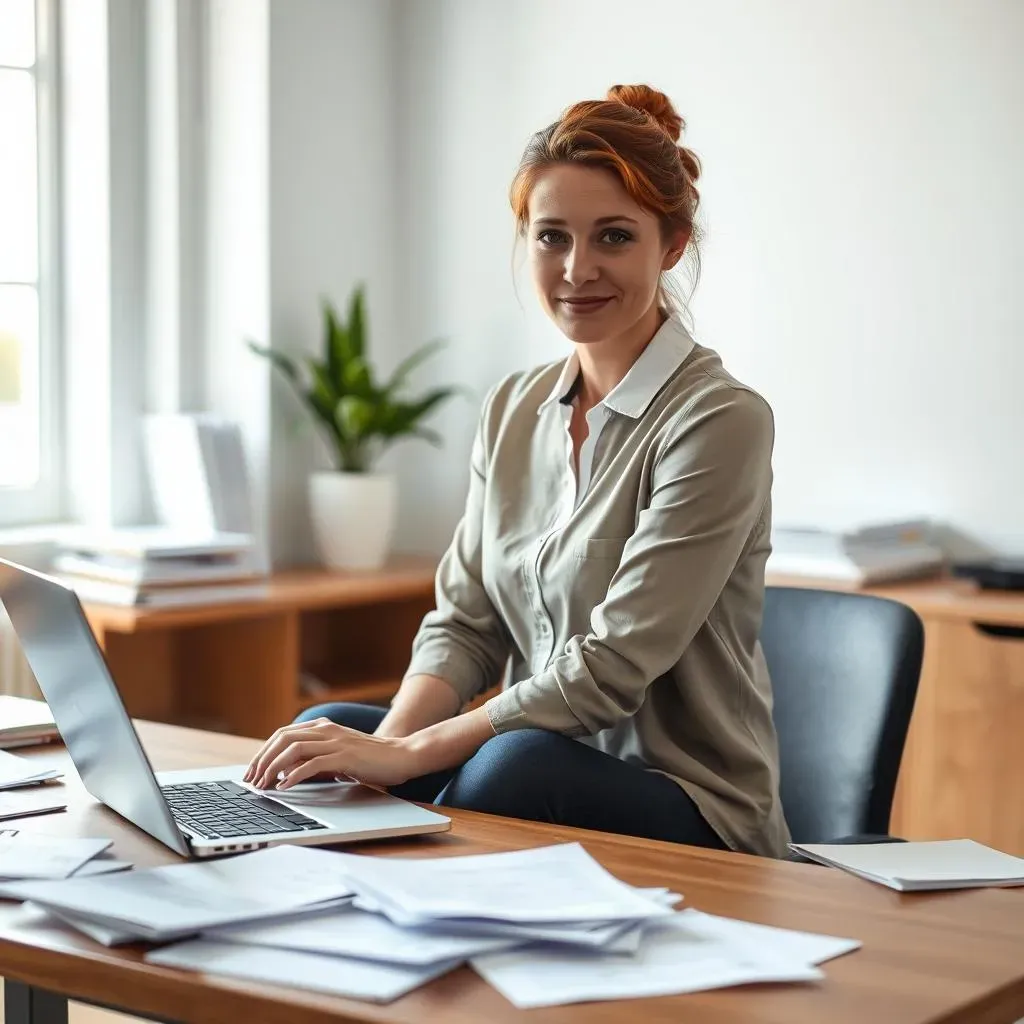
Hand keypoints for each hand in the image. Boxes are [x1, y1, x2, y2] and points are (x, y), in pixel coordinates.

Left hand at [242, 718, 421, 790]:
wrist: (403, 755)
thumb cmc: (372, 759)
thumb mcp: (339, 755)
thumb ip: (316, 758)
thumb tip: (286, 772)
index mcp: (324, 727)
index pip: (283, 734)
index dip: (264, 752)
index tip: (252, 771)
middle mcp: (327, 730)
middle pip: (283, 739)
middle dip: (262, 760)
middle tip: (252, 781)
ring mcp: (336, 741)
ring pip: (293, 749)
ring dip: (273, 768)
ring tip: (264, 786)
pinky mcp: (345, 756)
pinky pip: (312, 764)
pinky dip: (294, 775)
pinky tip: (285, 786)